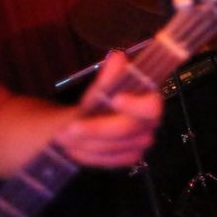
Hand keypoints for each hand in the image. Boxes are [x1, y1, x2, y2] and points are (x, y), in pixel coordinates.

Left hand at [54, 52, 162, 167]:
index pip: (152, 106)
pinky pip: (109, 159)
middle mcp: (150, 123)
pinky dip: (88, 154)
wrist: (85, 128)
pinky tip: (75, 147)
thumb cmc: (96, 105)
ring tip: (63, 136)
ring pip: (113, 146)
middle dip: (96, 129)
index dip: (135, 105)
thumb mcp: (98, 90)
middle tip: (67, 128)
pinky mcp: (130, 157)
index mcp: (148, 101)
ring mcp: (141, 142)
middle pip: (128, 129)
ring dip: (86, 142)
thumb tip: (118, 56)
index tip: (115, 99)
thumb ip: (110, 77)